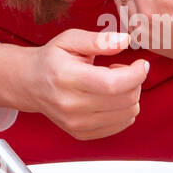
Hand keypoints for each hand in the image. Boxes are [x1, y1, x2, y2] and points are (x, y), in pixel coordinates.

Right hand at [19, 29, 146, 139]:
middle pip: (124, 100)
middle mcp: (70, 105)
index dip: (136, 74)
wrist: (30, 83)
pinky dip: (124, 110)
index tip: (142, 64)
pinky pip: (120, 126)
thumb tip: (124, 41)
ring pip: (127, 114)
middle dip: (135, 82)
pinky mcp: (81, 133)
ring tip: (113, 83)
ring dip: (130, 96)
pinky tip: (110, 97)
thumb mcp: (70, 39)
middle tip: (122, 69)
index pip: (112, 84)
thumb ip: (98, 40)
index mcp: (67, 78)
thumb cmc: (52, 59)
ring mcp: (75, 123)